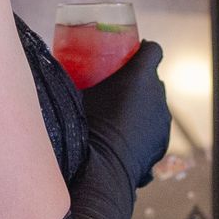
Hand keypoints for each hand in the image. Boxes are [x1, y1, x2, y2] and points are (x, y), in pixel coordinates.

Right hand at [79, 40, 170, 186]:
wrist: (103, 169)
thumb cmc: (87, 127)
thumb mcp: (77, 96)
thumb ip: (76, 79)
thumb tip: (55, 67)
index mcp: (140, 76)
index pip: (153, 50)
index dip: (144, 50)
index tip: (132, 55)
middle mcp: (158, 94)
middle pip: (153, 79)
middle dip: (140, 82)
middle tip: (118, 90)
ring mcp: (163, 118)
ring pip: (155, 104)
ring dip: (143, 106)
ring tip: (121, 118)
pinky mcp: (163, 140)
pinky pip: (155, 127)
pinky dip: (145, 128)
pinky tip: (126, 138)